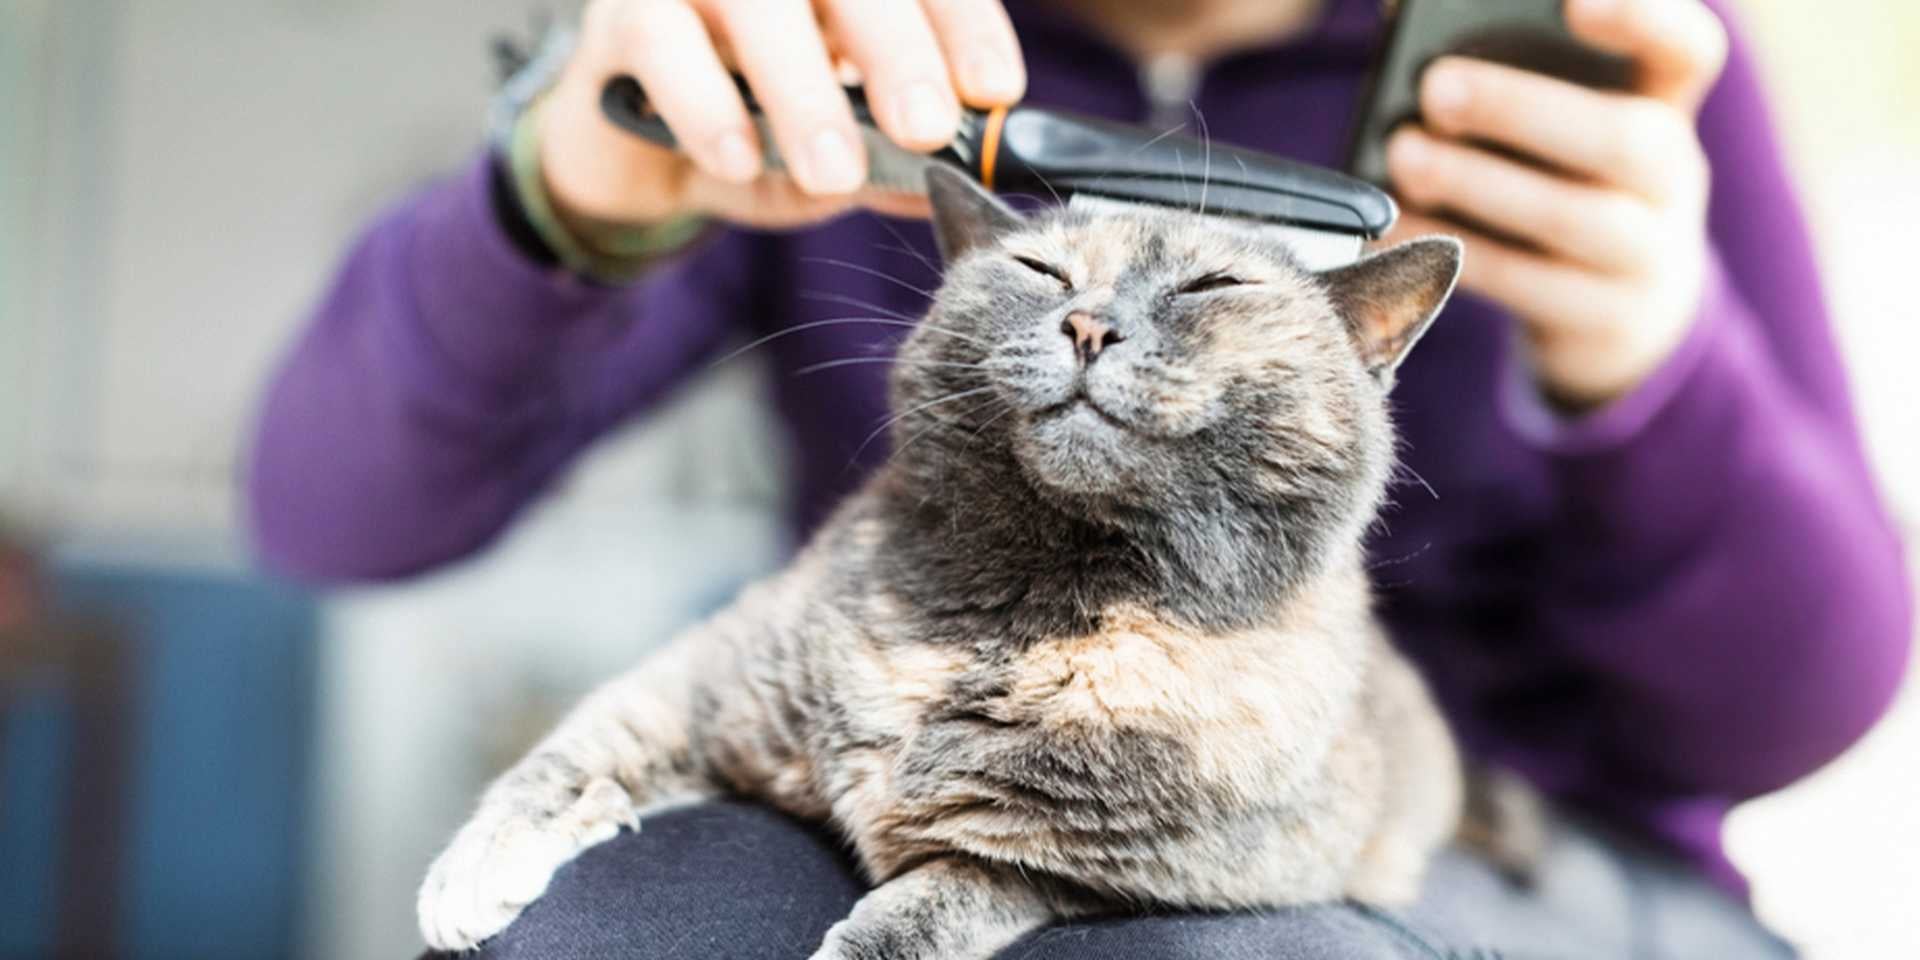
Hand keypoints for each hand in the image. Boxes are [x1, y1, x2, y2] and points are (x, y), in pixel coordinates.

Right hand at [537, 0, 1025, 232]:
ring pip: (757, 4)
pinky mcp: (625, 13)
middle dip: (897, 51)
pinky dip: (707, 105)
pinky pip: (663, 42)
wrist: (636, 149)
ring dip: (804, 90)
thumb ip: (897, 156)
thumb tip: (967, 176)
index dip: (964, 22)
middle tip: (926, 129)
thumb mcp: (838, 150)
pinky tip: (738, 159)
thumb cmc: (753, 126)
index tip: (994, 91)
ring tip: (834, 173)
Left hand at [1380, 0, 1729, 406]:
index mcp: (1666, 106)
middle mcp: (1674, 177)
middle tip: (1436, 87)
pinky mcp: (1606, 321)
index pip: (1687, 50)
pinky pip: (1527, 285)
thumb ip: (1503, 68)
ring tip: (1405, 156)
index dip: (1644, 21)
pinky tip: (1396, 226)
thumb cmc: (1563, 184)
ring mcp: (1650, 256)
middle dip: (1522, 109)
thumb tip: (1398, 12)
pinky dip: (1453, 252)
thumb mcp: (1557, 126)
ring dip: (1480, 185)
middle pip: (1624, 139)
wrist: (1620, 316)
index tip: (1573, 4)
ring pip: (1576, 219)